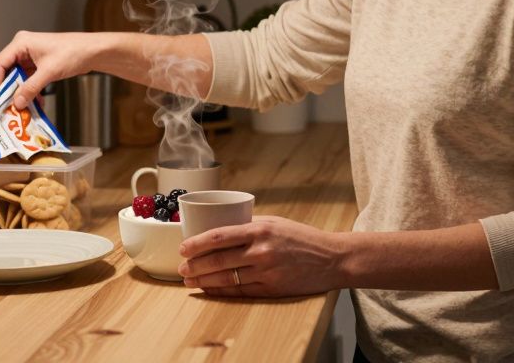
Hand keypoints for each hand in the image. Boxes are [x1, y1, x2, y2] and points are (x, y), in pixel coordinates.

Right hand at [0, 31, 97, 108]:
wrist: (93, 51)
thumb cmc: (74, 52)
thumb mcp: (49, 72)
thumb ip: (30, 88)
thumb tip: (17, 102)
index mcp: (21, 43)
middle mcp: (23, 48)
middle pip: (7, 71)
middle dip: (9, 89)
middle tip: (8, 105)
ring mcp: (30, 56)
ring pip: (18, 77)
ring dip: (21, 92)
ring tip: (23, 107)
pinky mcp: (38, 64)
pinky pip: (28, 79)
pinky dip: (30, 90)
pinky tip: (36, 102)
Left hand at [178, 216, 348, 296]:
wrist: (331, 259)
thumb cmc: (303, 237)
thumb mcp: (276, 222)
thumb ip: (251, 224)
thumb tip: (222, 226)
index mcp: (260, 229)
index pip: (219, 236)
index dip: (197, 243)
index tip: (183, 247)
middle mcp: (261, 251)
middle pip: (218, 260)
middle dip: (195, 265)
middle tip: (182, 267)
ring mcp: (266, 272)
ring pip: (226, 278)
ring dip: (204, 280)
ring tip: (190, 280)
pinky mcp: (272, 289)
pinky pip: (240, 291)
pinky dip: (222, 291)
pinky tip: (211, 289)